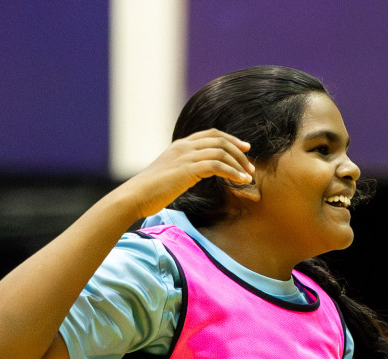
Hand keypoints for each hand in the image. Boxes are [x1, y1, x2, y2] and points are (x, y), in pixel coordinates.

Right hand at [116, 129, 254, 219]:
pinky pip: (217, 165)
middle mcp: (184, 146)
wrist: (137, 195)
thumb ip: (187, 167)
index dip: (231, 139)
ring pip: (221, 152)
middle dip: (239, 152)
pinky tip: (241, 181)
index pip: (211, 134)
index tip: (245, 148)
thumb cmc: (153, 190)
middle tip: (251, 167)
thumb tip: (201, 172)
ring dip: (239, 164)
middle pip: (220, 140)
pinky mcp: (188, 169)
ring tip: (248, 177)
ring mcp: (185, 156)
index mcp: (180, 145)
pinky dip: (233, 172)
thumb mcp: (172, 173)